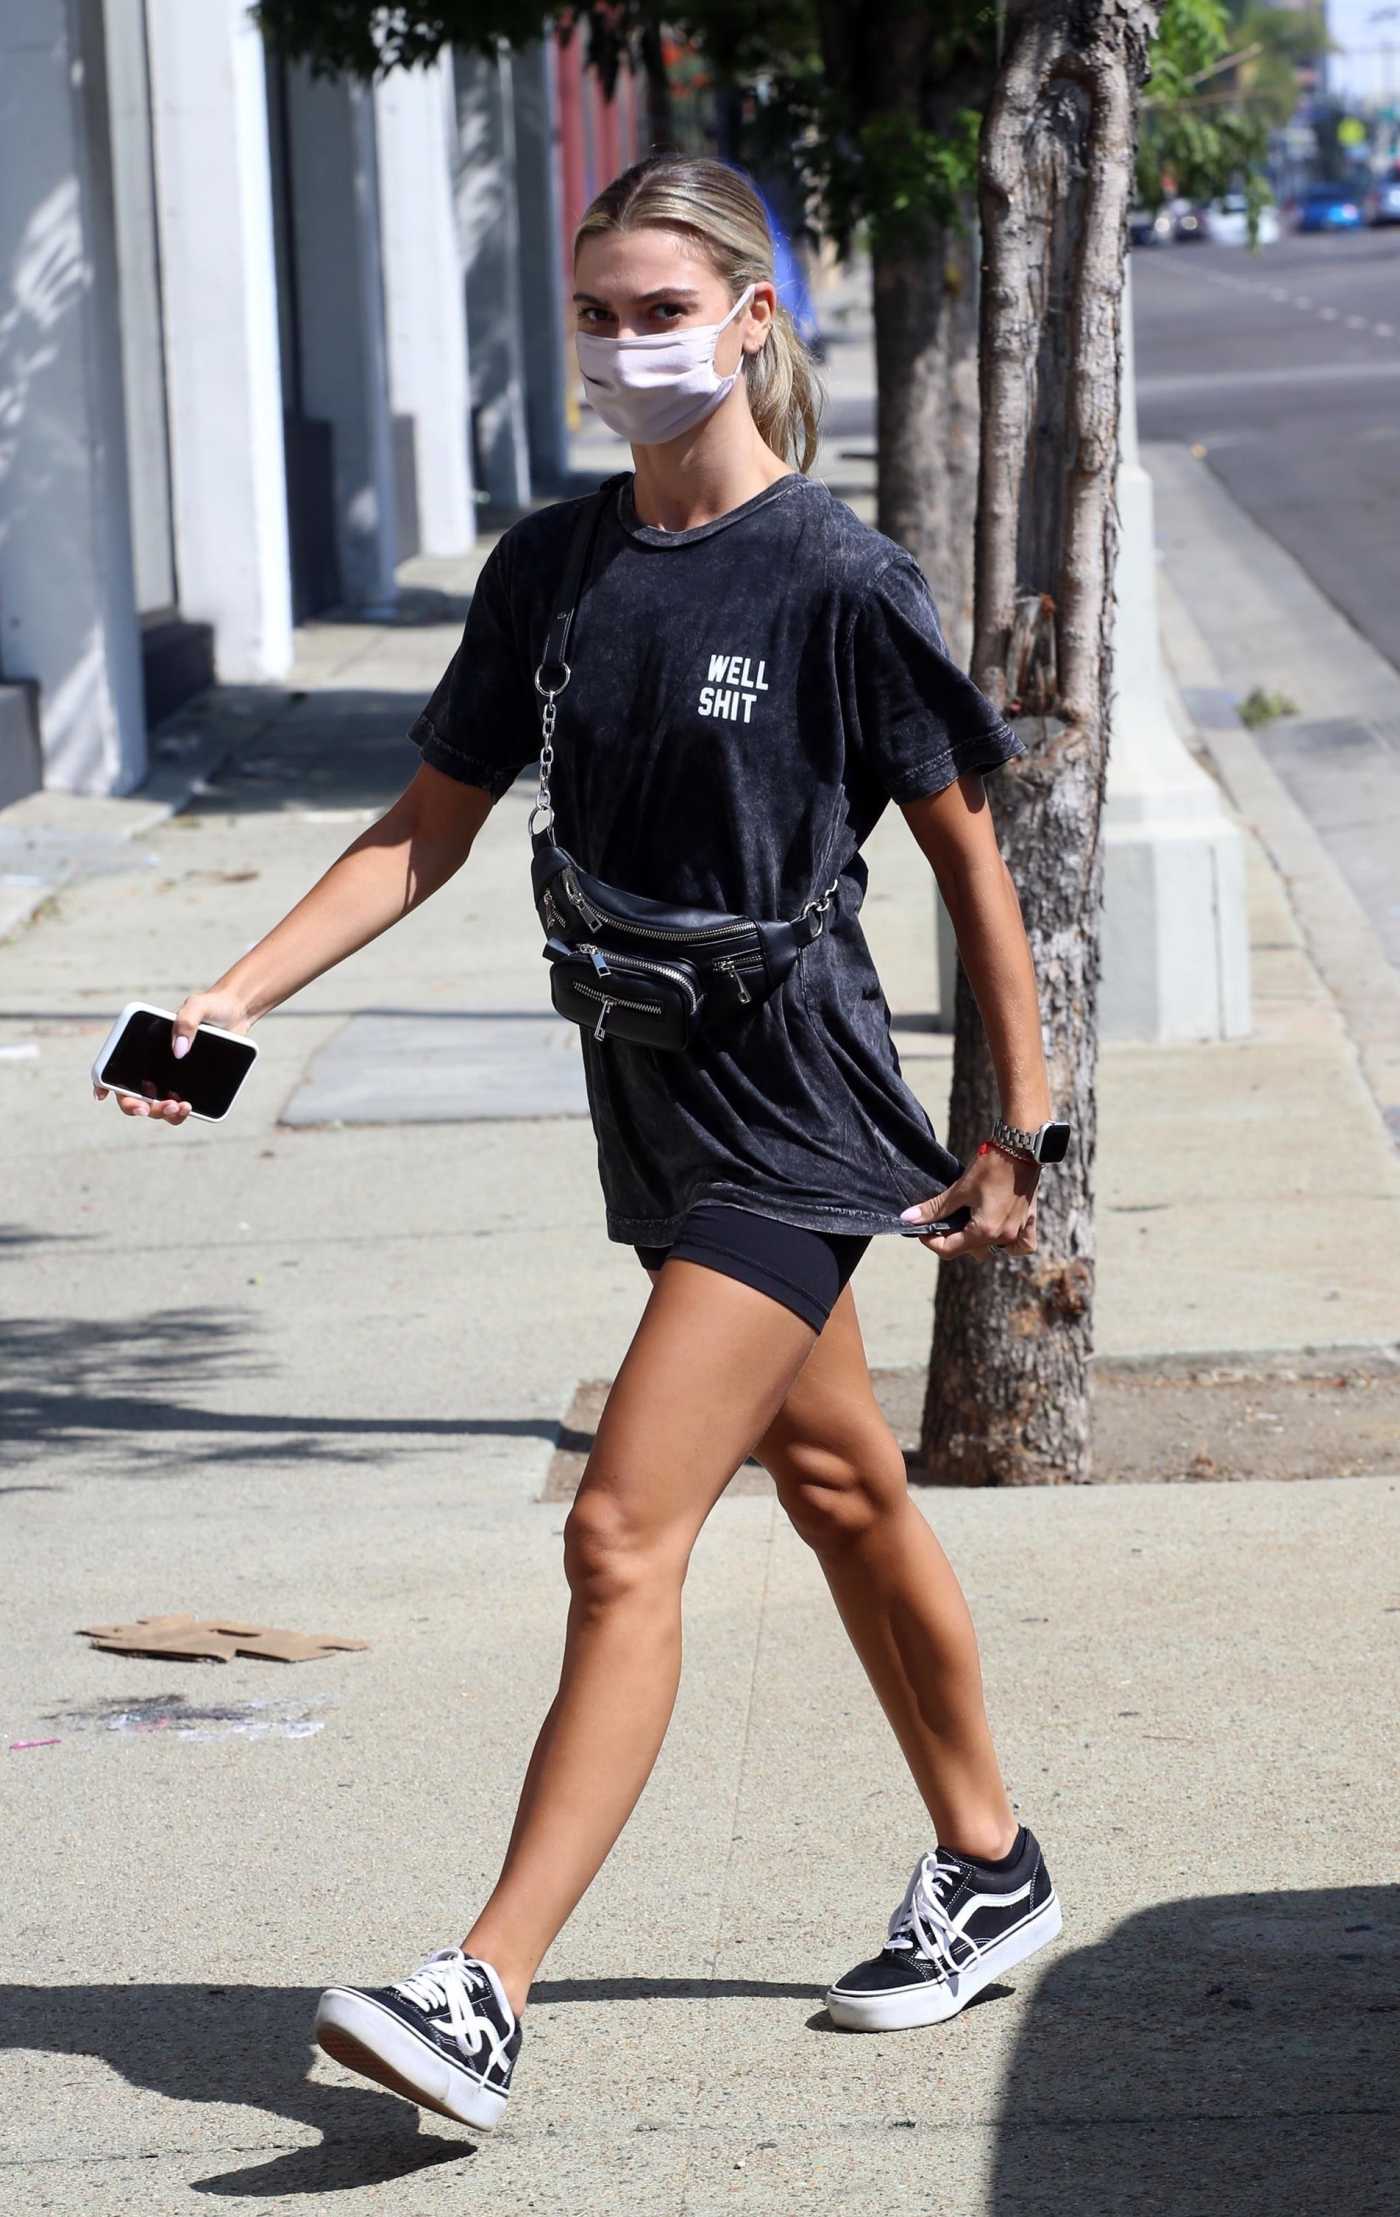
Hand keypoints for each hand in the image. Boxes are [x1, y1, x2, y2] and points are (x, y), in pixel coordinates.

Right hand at [93, 987, 250, 1126]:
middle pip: (132, 1094)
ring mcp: (170, 1079)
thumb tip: (179, 1051)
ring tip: (179, 1106)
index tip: (102, 1094)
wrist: (237, 1015)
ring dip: (160, 1113)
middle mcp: (152, 1065)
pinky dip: (178, 1114)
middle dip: (135, 1106)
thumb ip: (187, 1021)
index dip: (102, 1081)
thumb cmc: (211, 1006)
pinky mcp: (189, 1087)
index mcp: (143, 1045)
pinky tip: (188, 1108)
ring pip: (155, 1106)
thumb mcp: (198, 1006)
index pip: (113, 1064)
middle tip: (148, 1108)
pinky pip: (178, 1108)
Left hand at [902, 1143, 1039, 1261]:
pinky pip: (1022, 1245)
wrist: (1020, 1147)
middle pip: (971, 1251)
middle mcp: (1004, 1237)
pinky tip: (1000, 1232)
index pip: (950, 1250)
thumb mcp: (959, 1189)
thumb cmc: (990, 1166)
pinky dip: (1011, 1245)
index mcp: (985, 1231)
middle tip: (944, 1221)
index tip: (922, 1229)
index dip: (930, 1241)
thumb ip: (934, 1208)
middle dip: (953, 1240)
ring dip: (978, 1242)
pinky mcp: (1029, 1220)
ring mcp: (1018, 1230)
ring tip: (968, 1223)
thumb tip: (908, 1218)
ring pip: (994, 1250)